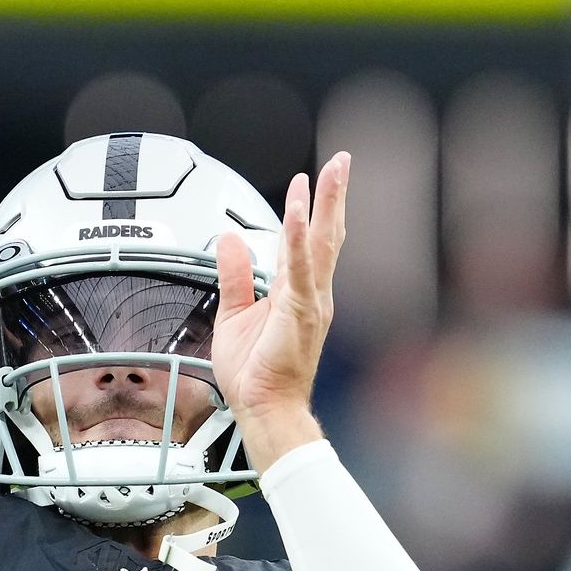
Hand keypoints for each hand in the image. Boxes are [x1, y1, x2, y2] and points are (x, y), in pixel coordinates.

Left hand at [211, 152, 349, 466]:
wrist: (264, 408)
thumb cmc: (255, 374)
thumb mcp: (233, 314)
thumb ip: (234, 276)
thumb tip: (229, 242)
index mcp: (295, 294)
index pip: (304, 243)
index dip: (306, 211)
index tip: (306, 184)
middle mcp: (310, 294)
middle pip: (326, 235)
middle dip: (333, 197)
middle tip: (341, 162)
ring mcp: (309, 301)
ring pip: (321, 244)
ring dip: (326, 205)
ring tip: (332, 172)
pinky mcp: (299, 311)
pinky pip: (299, 269)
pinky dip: (298, 239)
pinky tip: (299, 213)